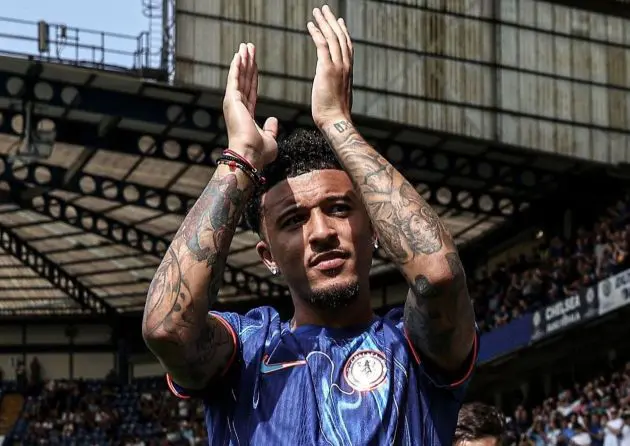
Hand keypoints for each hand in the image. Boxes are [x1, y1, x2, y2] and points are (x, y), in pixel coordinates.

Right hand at [222, 43, 277, 167]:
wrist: (250, 155)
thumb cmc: (259, 152)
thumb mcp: (270, 138)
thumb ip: (270, 128)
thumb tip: (273, 120)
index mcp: (246, 115)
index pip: (251, 91)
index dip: (253, 76)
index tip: (254, 64)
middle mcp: (238, 107)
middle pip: (245, 80)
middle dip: (247, 63)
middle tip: (249, 48)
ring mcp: (233, 103)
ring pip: (239, 77)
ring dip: (242, 61)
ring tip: (245, 46)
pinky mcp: (231, 100)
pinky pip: (234, 79)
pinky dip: (236, 66)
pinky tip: (239, 55)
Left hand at [307, 5, 352, 127]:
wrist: (336, 121)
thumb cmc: (334, 115)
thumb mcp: (338, 97)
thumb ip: (336, 87)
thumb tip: (332, 87)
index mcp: (348, 72)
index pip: (347, 46)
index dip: (343, 32)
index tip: (339, 21)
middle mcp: (345, 66)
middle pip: (340, 37)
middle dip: (332, 21)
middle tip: (325, 9)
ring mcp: (338, 67)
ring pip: (332, 37)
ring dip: (324, 22)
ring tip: (317, 11)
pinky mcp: (327, 69)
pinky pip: (322, 45)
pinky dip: (316, 33)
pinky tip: (310, 25)